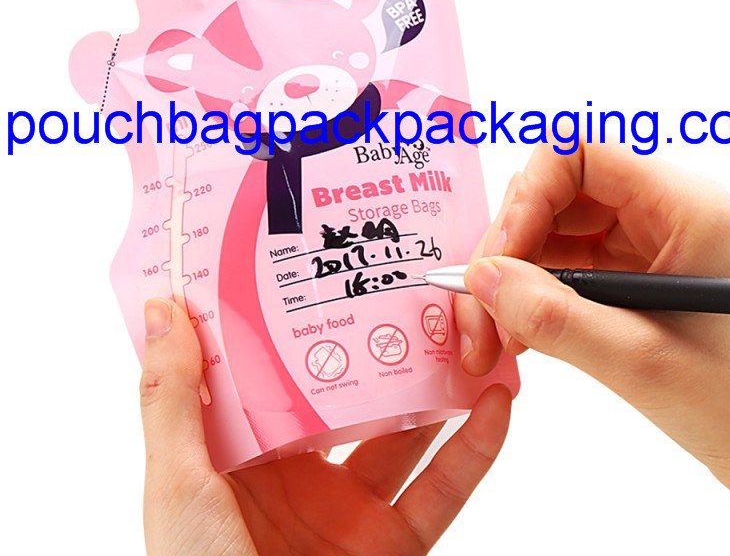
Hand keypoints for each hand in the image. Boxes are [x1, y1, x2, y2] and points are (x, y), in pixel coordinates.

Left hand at [140, 299, 510, 555]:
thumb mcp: (178, 483)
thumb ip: (174, 399)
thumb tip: (165, 308)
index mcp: (245, 455)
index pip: (279, 372)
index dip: (301, 322)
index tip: (327, 268)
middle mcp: (301, 476)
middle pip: (355, 396)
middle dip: (384, 347)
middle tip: (412, 291)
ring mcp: (351, 512)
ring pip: (408, 435)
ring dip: (441, 386)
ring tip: (465, 332)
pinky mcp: (394, 546)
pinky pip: (444, 491)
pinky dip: (475, 449)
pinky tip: (496, 404)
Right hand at [455, 143, 729, 539]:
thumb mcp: (645, 363)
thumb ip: (557, 318)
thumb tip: (482, 279)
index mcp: (679, 204)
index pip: (578, 153)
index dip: (530, 194)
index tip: (503, 257)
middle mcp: (652, 211)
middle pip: (549, 193)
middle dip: (505, 249)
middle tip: (479, 311)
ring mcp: (633, 244)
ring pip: (543, 231)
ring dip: (507, 280)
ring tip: (492, 340)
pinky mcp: (618, 277)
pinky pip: (553, 267)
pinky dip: (524, 299)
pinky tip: (513, 339)